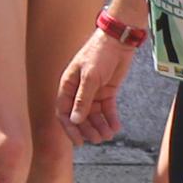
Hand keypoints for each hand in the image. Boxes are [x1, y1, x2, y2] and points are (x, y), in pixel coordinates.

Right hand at [58, 29, 130, 143]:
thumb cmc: (99, 53)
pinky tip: (116, 127)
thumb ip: (82, 99)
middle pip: (80, 116)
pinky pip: (107, 109)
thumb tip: (74, 120)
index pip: (64, 112)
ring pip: (94, 115)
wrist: (119, 41)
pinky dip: (111, 118)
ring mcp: (93, 92)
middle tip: (98, 139)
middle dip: (88, 129)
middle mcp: (78, 91)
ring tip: (109, 135)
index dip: (70, 128)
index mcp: (68, 86)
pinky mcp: (107, 91)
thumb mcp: (90, 77)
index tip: (79, 141)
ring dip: (100, 126)